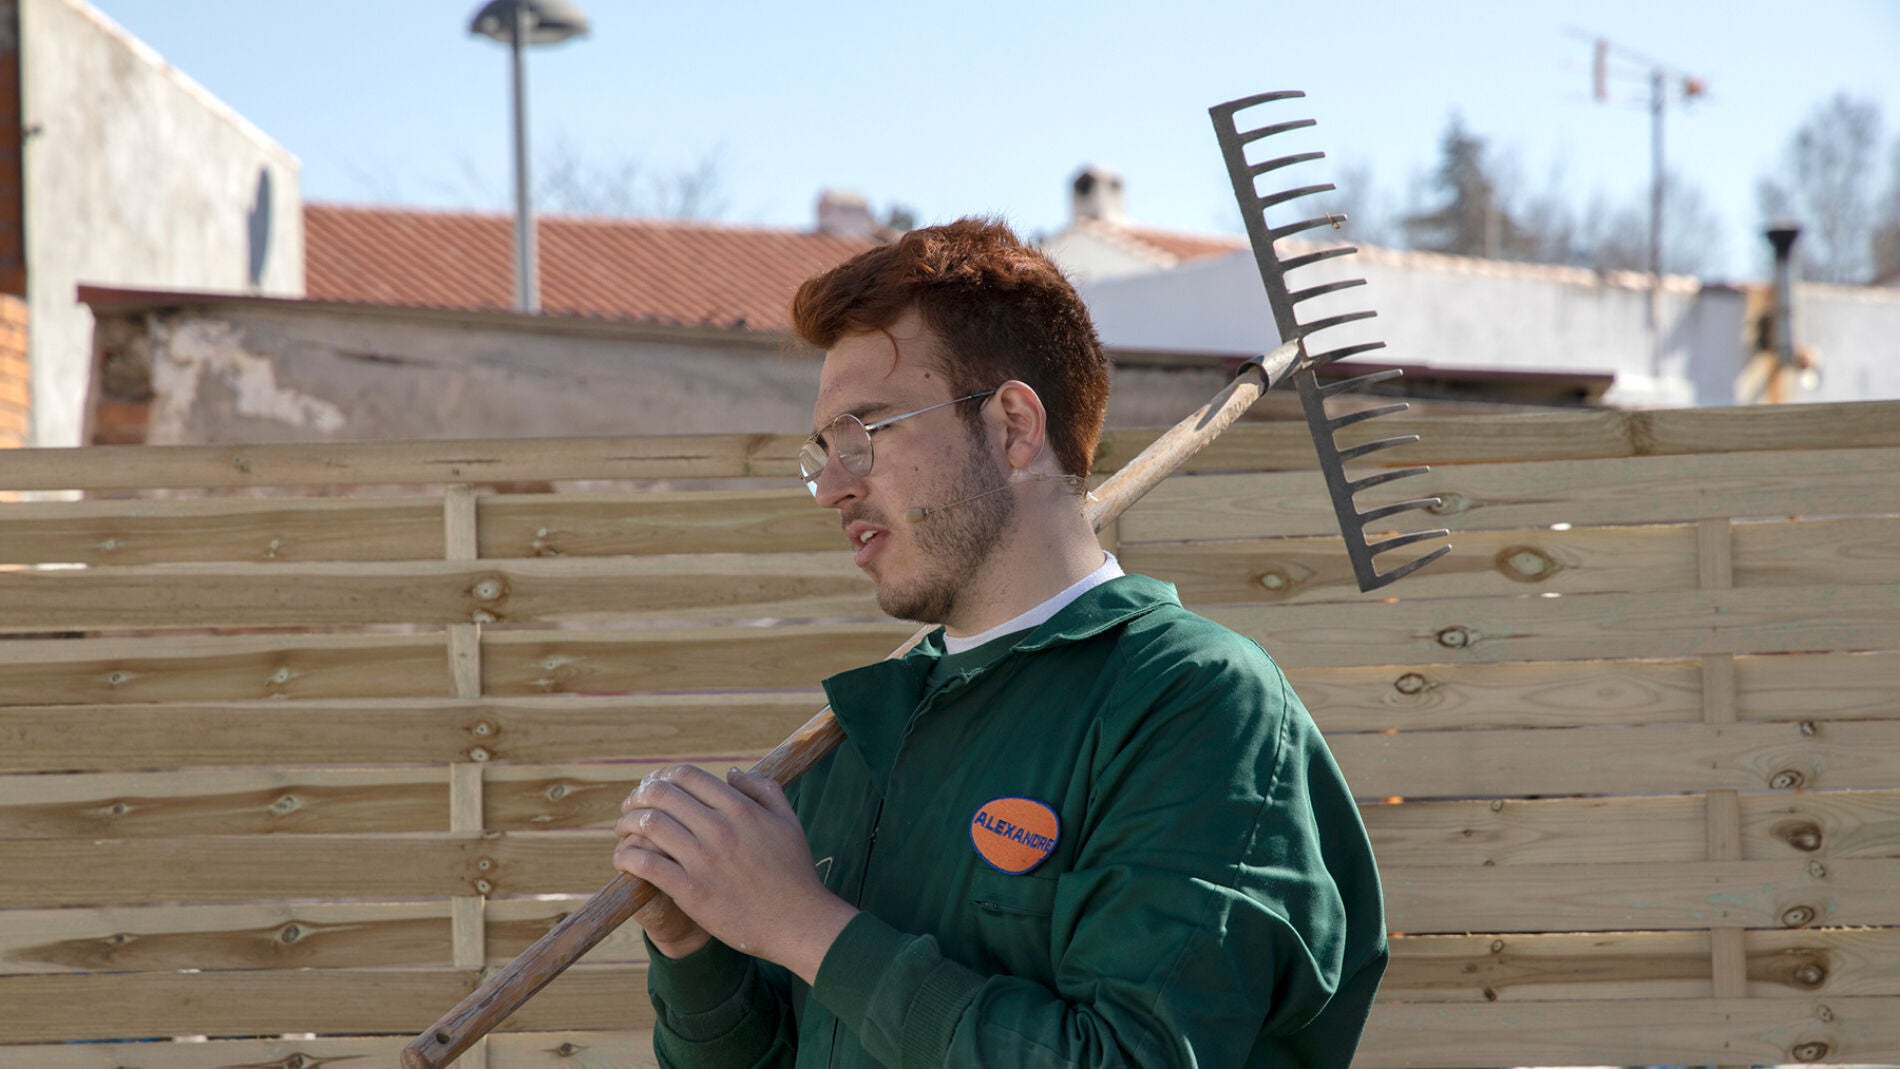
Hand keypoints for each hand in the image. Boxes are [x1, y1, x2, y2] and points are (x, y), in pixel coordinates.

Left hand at [612, 765, 856, 983]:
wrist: (798, 922)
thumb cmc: (795, 872)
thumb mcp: (788, 821)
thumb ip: (763, 789)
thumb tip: (732, 773)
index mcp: (740, 808)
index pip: (687, 776)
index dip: (663, 776)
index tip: (654, 785)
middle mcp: (719, 828)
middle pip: (661, 795)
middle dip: (638, 796)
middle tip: (630, 805)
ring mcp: (703, 859)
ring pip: (649, 825)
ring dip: (627, 823)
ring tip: (622, 830)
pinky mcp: (691, 891)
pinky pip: (647, 864)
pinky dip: (627, 857)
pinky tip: (623, 859)